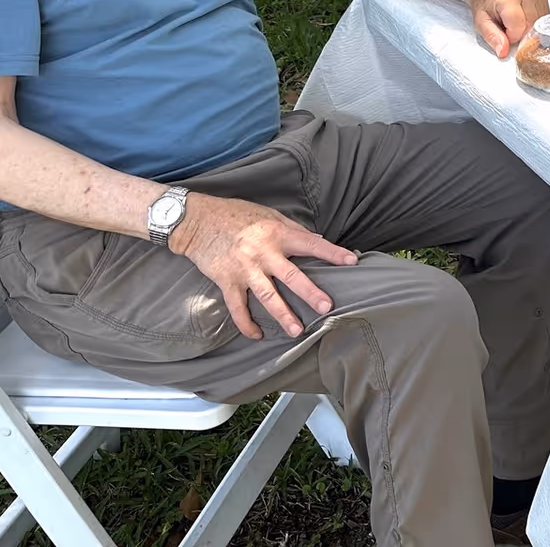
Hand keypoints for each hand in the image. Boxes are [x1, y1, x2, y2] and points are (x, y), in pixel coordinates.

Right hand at [169, 194, 357, 338]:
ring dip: (283, 315)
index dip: (332, 253)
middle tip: (327, 307)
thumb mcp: (269, 214)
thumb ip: (293, 230)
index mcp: (277, 233)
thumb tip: (318, 241)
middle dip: (310, 293)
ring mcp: (244, 269)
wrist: (198, 220)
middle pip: (291, 276)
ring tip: (297, 330)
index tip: (352, 262)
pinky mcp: (226, 281)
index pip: (311, 244)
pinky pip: (238, 307)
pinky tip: (257, 334)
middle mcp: (263, 252)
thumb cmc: (237, 215)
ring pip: (267, 296)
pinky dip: (246, 323)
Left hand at [466, 0, 549, 57]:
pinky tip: (524, 21)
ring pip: (540, 23)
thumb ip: (492, 37)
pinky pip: (544, 18)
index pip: (519, 25)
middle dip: (521, 34)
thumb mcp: (481, 22)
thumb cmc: (485, 3)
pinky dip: (535, 25)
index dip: (512, 36)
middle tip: (509, 30)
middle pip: (531, 25)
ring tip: (515, 24)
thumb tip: (503, 50)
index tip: (505, 34)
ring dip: (529, 30)